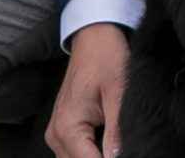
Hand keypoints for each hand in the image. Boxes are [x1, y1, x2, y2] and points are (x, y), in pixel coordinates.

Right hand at [46, 23, 127, 157]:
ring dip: (96, 155)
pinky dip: (90, 151)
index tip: (129, 154)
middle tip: (123, 146)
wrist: (93, 38)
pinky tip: (107, 142)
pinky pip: (74, 152)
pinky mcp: (62, 130)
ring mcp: (56, 134)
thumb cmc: (106, 59)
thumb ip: (117, 133)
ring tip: (117, 143)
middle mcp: (56, 135)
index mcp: (68, 128)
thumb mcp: (118, 95)